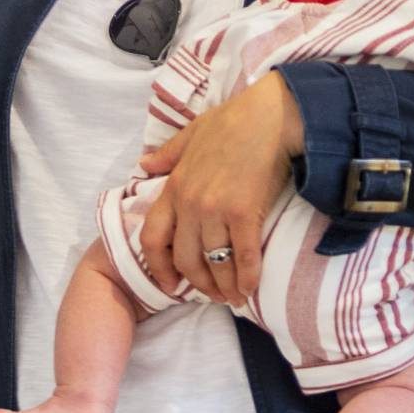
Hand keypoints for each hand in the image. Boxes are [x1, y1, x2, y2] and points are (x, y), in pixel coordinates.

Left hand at [134, 76, 305, 308]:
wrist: (268, 115)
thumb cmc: (232, 120)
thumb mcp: (190, 134)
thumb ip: (166, 155)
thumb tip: (145, 164)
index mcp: (173, 187)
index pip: (151, 238)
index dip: (157, 268)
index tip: (169, 284)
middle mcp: (190, 204)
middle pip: (184, 259)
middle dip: (197, 283)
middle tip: (211, 295)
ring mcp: (215, 209)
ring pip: (213, 262)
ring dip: (223, 286)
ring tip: (233, 297)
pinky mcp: (244, 212)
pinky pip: (243, 255)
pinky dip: (247, 277)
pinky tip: (251, 289)